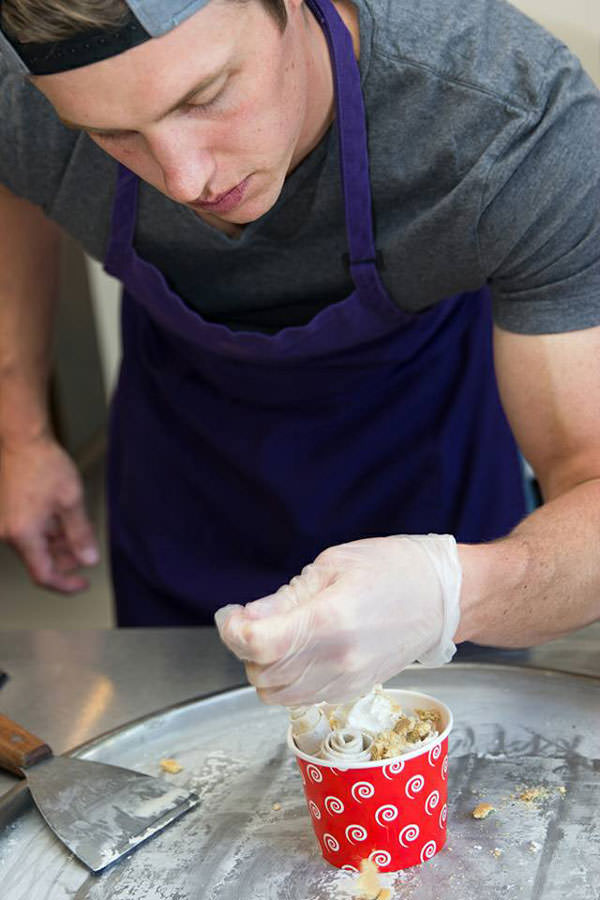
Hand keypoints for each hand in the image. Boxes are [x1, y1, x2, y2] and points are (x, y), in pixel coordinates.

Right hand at [0, 435, 98, 591]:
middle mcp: (9, 534)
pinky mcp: (8, 515)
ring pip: (37, 547)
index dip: (65, 584)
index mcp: (23, 535)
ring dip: (59, 543)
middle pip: (40, 561)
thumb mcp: (71, 501)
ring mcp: (6, 524)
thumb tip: (88, 560)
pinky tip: (65, 519)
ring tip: (80, 527)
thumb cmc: (44, 465)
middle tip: (87, 547)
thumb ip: (80, 534)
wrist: (22, 441)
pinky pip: (30, 533)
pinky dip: (49, 532)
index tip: (83, 584)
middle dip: (66, 559)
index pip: (43, 575)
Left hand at [215, 534, 461, 705]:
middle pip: (262, 673)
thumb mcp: (333, 565)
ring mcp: (346, 681)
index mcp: (331, 619)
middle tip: (256, 619)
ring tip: (279, 636)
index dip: (233, 631)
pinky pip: (301, 698)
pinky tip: (299, 652)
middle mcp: (338, 660)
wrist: (442, 598)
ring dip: (265, 668)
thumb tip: (247, 618)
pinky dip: (287, 680)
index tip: (232, 615)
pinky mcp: (352, 691)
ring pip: (276, 695)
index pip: (260, 644)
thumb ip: (286, 597)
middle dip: (247, 647)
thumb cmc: (393, 569)